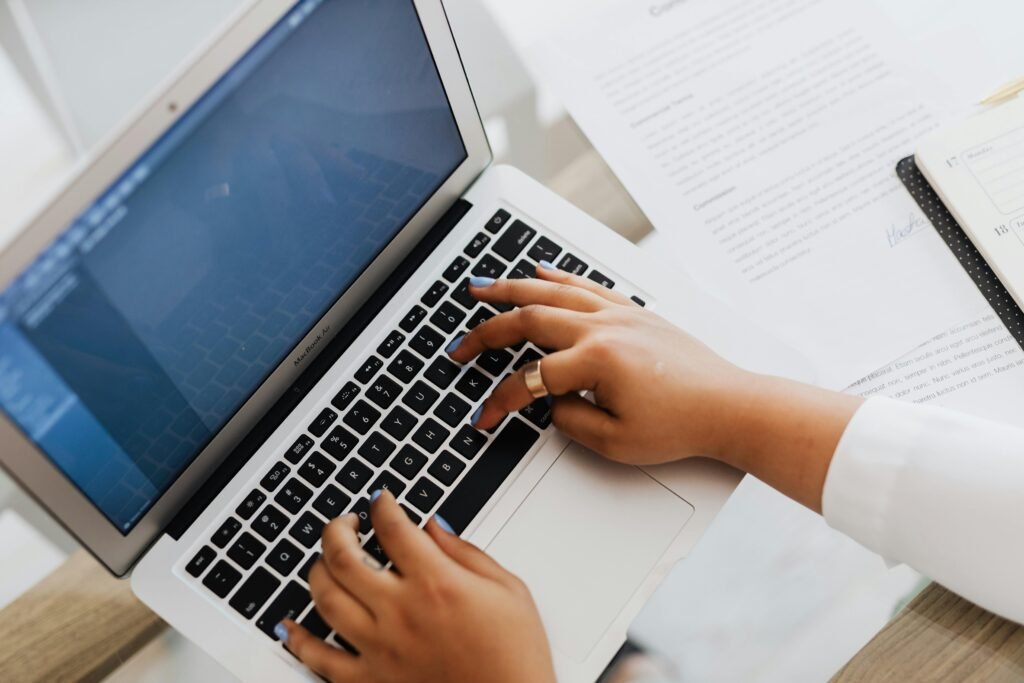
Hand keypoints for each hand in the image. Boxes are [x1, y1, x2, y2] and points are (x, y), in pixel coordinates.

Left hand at [279, 491, 555, 682]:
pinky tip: (289, 625)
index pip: (393, 527)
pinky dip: (298, 640)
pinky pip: (319, 659)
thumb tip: (434, 527)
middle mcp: (402, 612)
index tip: (380, 501)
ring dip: (318, 570)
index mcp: (438, 583)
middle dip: (337, 528)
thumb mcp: (509, 590)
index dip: (381, 505)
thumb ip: (467, 553)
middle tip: (345, 523)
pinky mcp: (371, 681)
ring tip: (326, 560)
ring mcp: (381, 648)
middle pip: (344, 556)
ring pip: (325, 598)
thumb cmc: (516, 658)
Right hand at [449, 264, 862, 511]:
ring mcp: (618, 314)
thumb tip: (551, 401)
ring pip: (552, 292)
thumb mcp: (615, 442)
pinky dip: (557, 277)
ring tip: (481, 288)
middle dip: (485, 332)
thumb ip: (570, 420)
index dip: (499, 403)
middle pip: (528, 321)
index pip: (529, 380)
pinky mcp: (633, 312)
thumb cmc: (682, 424)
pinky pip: (585, 285)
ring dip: (511, 288)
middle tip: (459, 344)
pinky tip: (539, 271)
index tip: (484, 418)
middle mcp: (603, 328)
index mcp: (595, 361)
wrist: (730, 405)